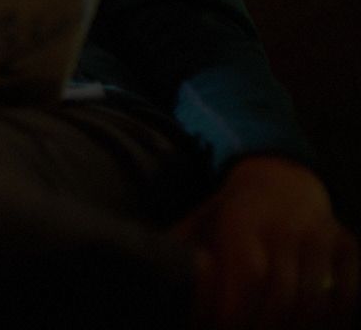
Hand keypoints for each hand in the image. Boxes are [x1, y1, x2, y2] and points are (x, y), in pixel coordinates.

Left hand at [171, 155, 357, 328]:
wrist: (281, 177)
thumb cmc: (233, 212)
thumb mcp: (203, 220)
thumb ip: (181, 248)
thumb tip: (151, 276)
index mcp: (243, 221)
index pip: (249, 275)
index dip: (238, 311)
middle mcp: (286, 227)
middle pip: (284, 295)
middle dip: (266, 328)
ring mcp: (321, 236)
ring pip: (319, 300)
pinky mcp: (348, 244)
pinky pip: (351, 292)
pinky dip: (339, 318)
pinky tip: (317, 329)